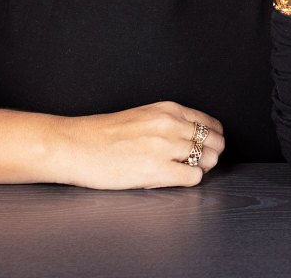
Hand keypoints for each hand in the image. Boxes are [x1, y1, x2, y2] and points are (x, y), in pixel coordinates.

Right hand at [53, 102, 225, 189]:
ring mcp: (166, 147)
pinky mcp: (157, 170)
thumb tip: (191, 138)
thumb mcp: (143, 116)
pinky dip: (188, 180)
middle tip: (198, 162)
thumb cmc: (102, 134)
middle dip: (211, 153)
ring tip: (182, 170)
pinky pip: (193, 177)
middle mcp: (171, 125)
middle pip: (215, 141)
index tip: (207, 146)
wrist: (75, 146)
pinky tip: (172, 178)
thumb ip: (169, 123)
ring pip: (208, 159)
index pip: (210, 122)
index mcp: (168, 110)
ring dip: (201, 167)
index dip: (212, 137)